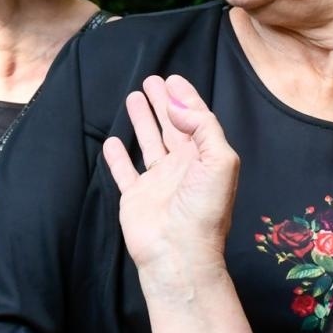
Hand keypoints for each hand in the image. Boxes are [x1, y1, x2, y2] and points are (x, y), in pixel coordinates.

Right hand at [103, 75, 238, 275]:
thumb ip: (203, 127)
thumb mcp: (220, 161)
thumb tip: (177, 106)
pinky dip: (117, 157)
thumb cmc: (204, 210)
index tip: (173, 78)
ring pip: (149, 143)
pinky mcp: (136, 197)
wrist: (178, 253)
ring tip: (133, 97)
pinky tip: (112, 140)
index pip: (196, 120)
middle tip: (152, 80)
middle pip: (172, 127)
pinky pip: (125, 171)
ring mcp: (158, 182)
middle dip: (164, 103)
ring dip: (142, 121)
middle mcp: (182, 168)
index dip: (186, 98)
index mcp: (204, 158)